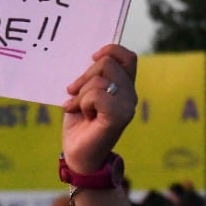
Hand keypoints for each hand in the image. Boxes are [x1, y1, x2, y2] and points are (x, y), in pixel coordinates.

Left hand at [62, 44, 138, 172]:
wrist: (77, 154)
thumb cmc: (79, 123)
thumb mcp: (84, 94)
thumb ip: (91, 77)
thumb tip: (91, 57)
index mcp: (125, 87)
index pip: (128, 57)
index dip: (110, 50)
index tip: (92, 58)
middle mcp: (131, 95)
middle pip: (107, 63)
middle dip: (84, 76)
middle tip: (74, 93)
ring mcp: (127, 106)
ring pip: (99, 79)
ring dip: (81, 94)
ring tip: (78, 108)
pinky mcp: (119, 116)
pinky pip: (96, 95)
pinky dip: (83, 103)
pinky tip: (83, 115)